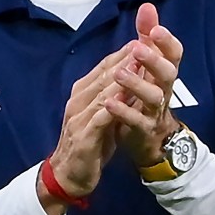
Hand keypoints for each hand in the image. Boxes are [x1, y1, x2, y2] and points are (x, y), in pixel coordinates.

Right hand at [41, 44, 133, 213]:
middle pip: (104, 74)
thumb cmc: (89, 143)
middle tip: (145, 43)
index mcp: (82, 93)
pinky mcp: (83, 135)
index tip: (144, 39)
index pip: (104, 67)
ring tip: (140, 64)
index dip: (124, 52)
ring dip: (121, 77)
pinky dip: (113, 106)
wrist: (69, 175)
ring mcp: (79, 117)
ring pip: (102, 92)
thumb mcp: (103, 115)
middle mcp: (78, 100)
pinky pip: (100, 117)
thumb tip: (131, 76)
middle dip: (125, 58)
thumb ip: (113, 96)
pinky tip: (127, 97)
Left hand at [104, 3, 183, 167]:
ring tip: (119, 73)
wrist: (150, 136)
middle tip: (138, 48)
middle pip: (167, 74)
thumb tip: (147, 6)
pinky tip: (108, 102)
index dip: (167, 42)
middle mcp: (164, 89)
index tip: (155, 30)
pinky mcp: (143, 128)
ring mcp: (155, 110)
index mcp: (165, 71)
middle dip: (154, 61)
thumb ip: (147, 35)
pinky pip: (135, 121)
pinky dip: (123, 111)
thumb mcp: (148, 63)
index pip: (174, 54)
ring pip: (153, 97)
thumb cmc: (147, 92)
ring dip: (136, 84)